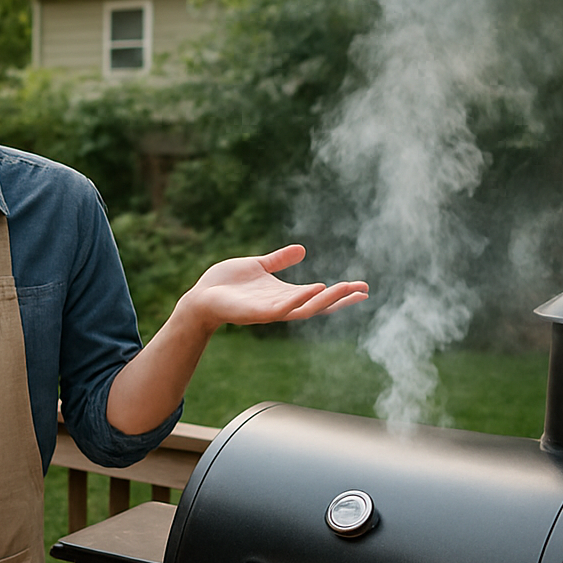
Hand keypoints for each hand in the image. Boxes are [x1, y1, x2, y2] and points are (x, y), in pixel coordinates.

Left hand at [176, 245, 367, 332]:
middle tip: (363, 290)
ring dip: (326, 299)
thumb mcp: (258, 266)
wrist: (199, 296)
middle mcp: (281, 306)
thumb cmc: (225, 284)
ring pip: (304, 308)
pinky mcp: (257, 313)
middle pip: (318, 305)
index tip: (363, 288)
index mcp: (283, 295)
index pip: (319, 297)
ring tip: (345, 288)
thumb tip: (302, 250)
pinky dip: (300, 299)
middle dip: (341, 298)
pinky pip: (282, 308)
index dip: (340, 294)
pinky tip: (315, 289)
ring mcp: (270, 311)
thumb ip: (278, 260)